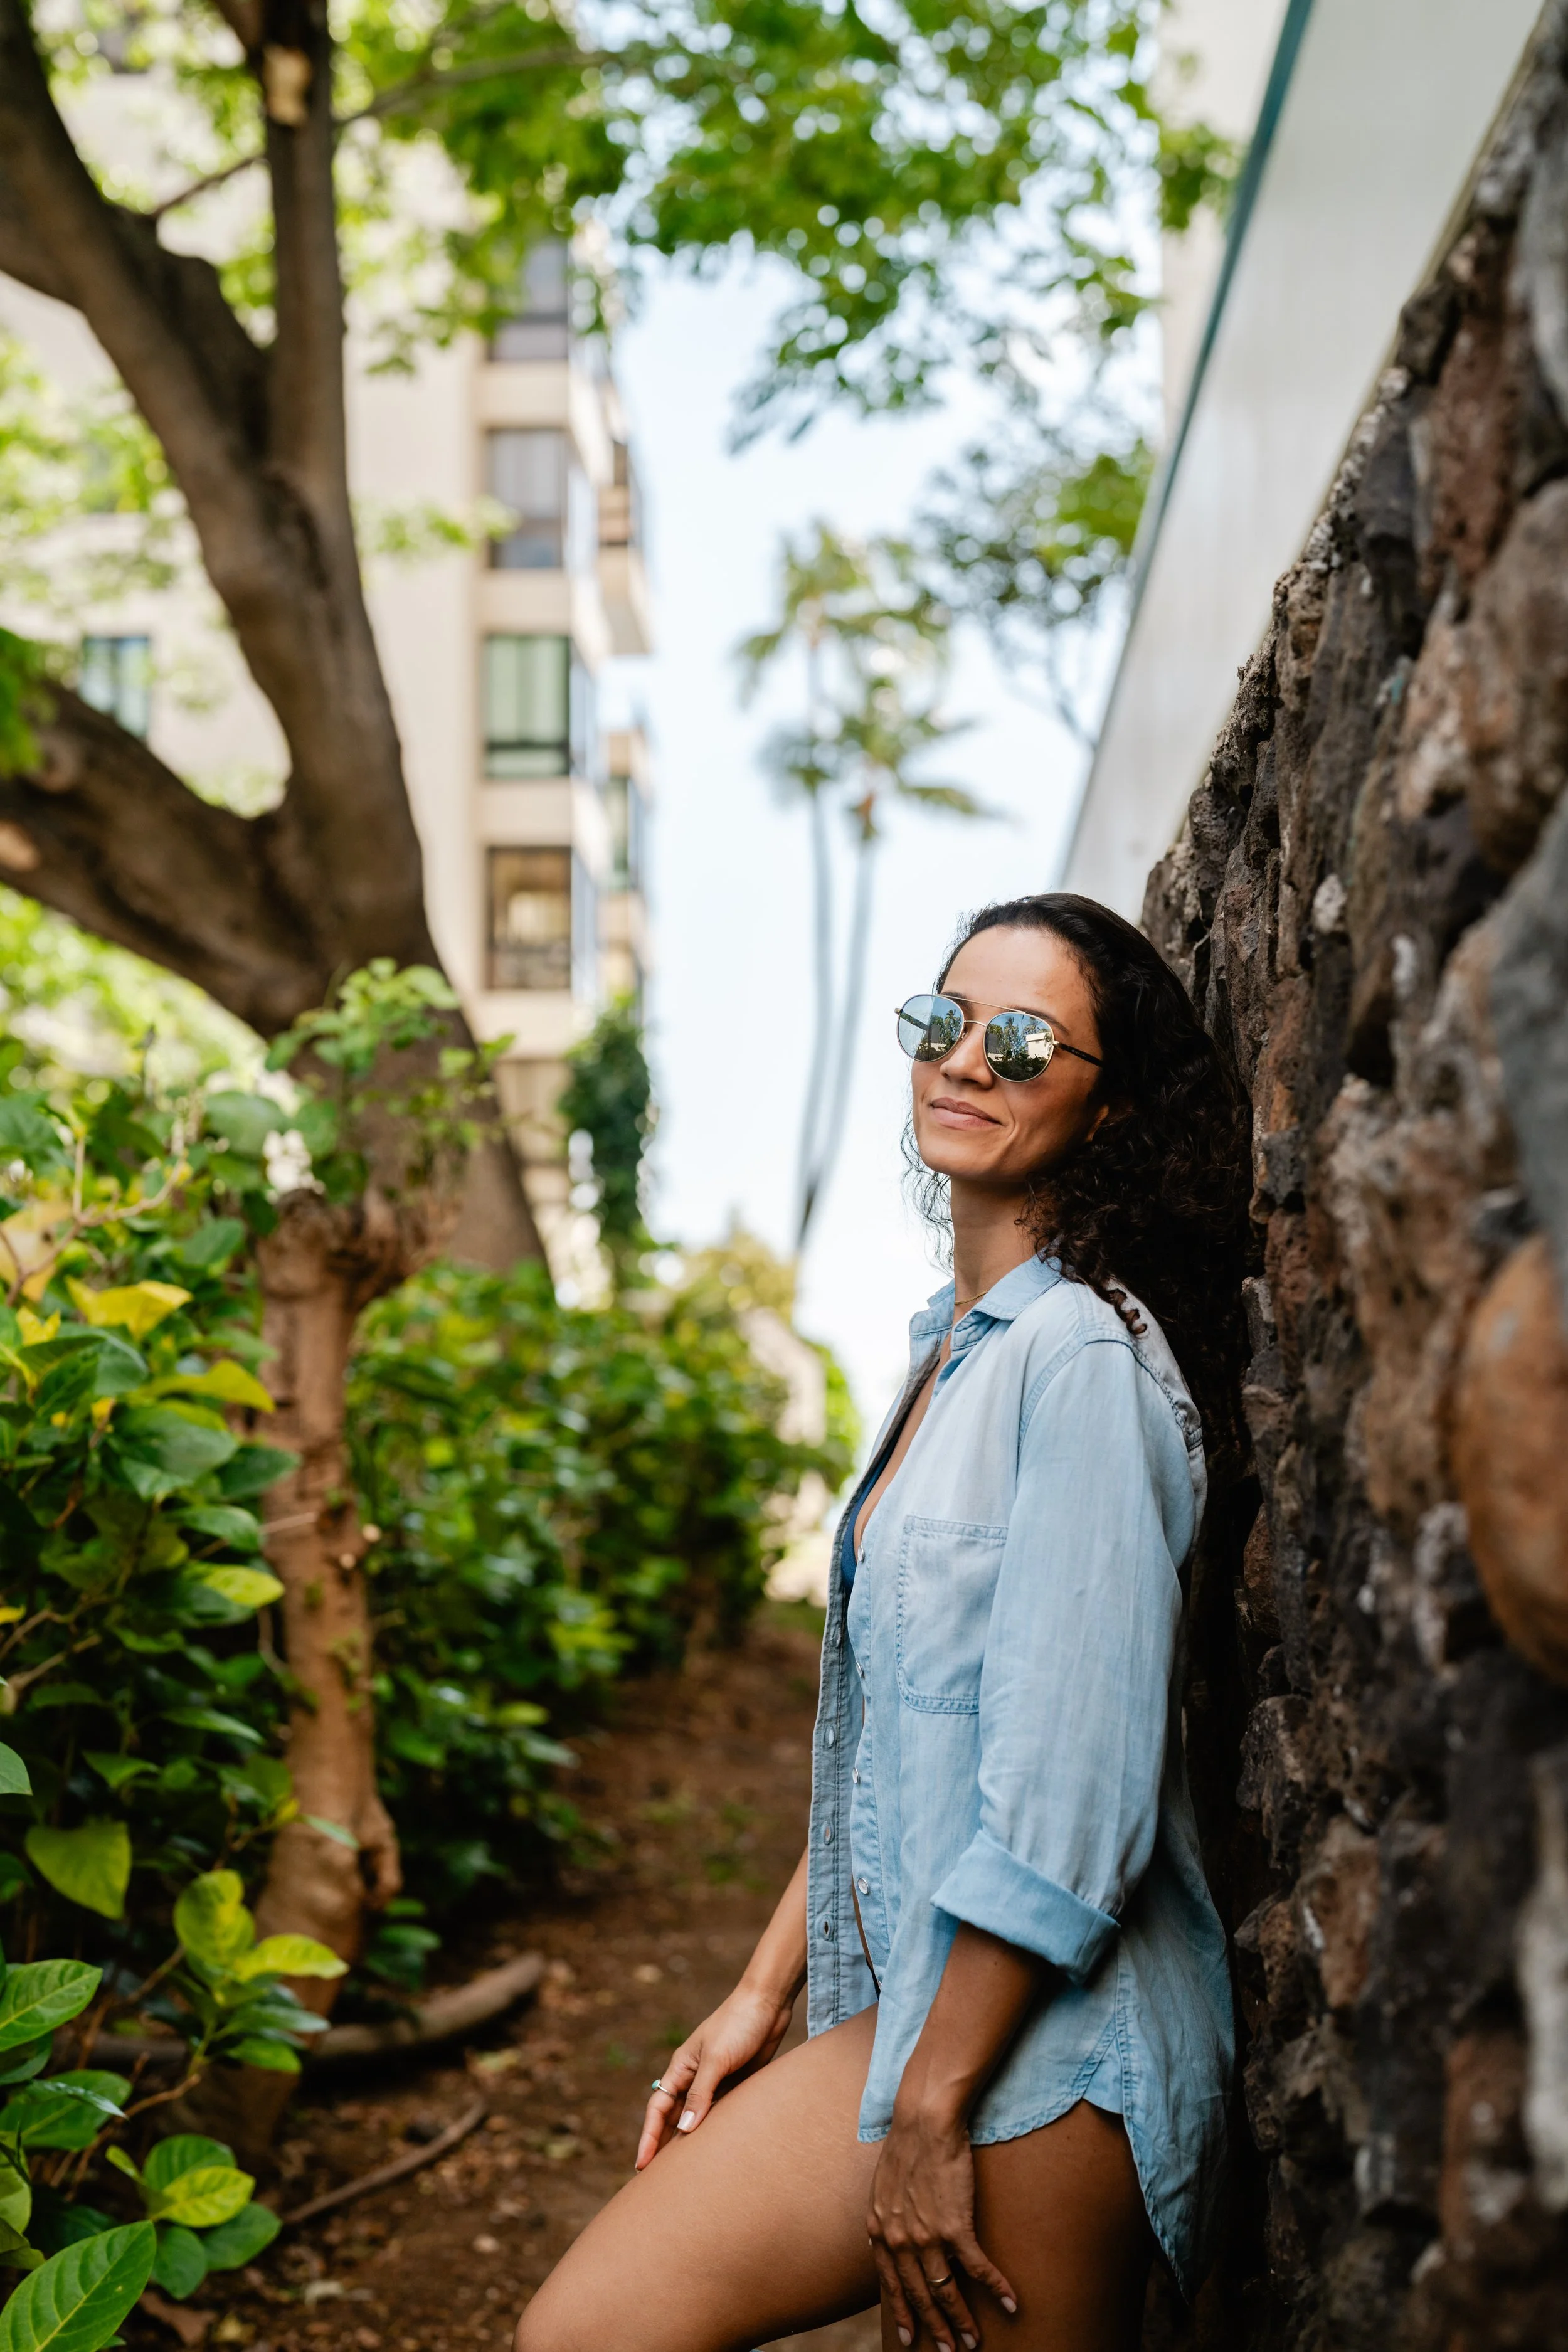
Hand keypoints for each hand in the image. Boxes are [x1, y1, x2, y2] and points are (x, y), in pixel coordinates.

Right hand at [634, 1979, 794, 2168]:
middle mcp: (694, 2078)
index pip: (658, 2108)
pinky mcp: (736, 2087)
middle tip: (654, 2181)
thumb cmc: (738, 2024)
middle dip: (662, 2146)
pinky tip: (715, 2154)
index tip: (641, 2165)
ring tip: (682, 2176)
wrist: (769, 2004)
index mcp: (681, 2067)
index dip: (648, 2137)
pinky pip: (719, 2116)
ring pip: (695, 2120)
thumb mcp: (717, 2058)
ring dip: (688, 2144)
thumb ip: (701, 2093)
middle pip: (672, 2118)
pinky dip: (713, 2134)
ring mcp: (715, 2083)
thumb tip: (683, 2130)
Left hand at [866, 2104, 1015, 2350]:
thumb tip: (886, 2240)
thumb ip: (885, 2219)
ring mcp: (926, 2235)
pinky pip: (977, 2268)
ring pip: (946, 2291)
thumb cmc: (906, 2146)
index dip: (902, 2313)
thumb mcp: (881, 2188)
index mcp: (880, 2230)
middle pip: (919, 2295)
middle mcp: (899, 2239)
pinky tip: (1010, 2302)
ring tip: (974, 2340)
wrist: (924, 2120)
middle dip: (935, 2327)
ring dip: (962, 2320)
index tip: (909, 2337)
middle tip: (949, 2350)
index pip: (891, 2284)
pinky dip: (996, 2288)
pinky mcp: (955, 2225)